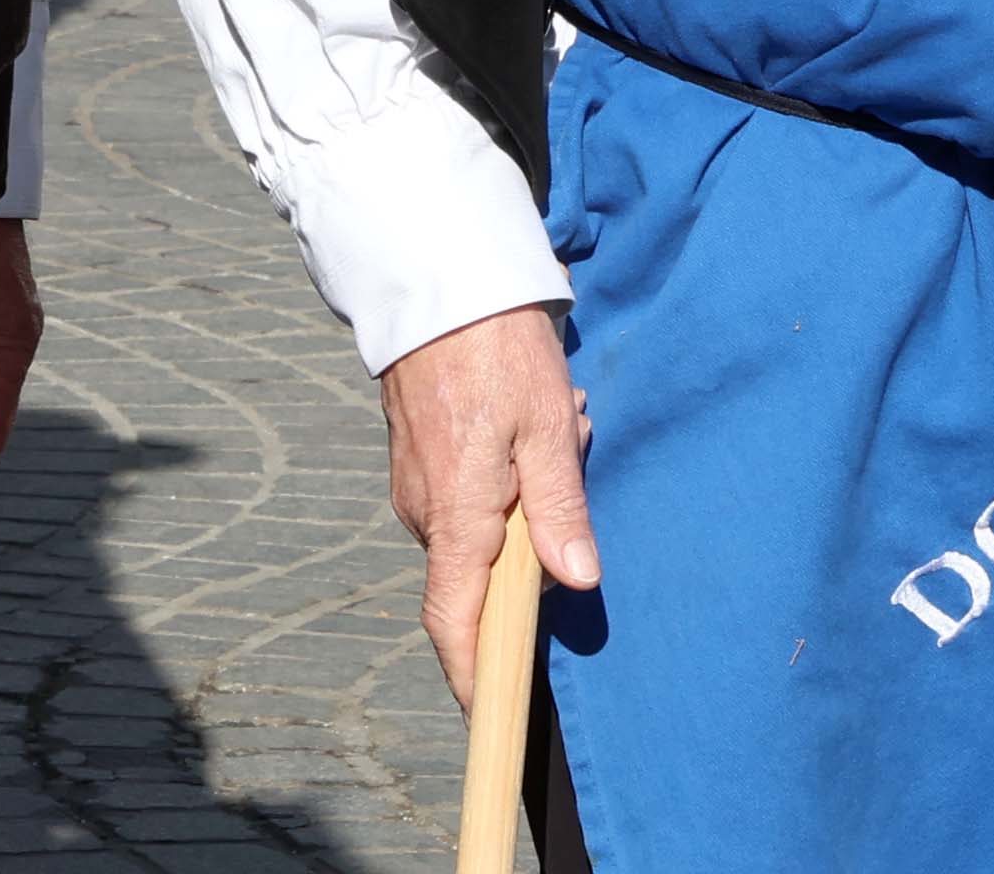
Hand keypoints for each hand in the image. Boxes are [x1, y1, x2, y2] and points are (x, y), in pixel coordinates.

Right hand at [377, 306, 598, 708]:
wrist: (437, 280)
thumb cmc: (497, 350)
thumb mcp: (547, 427)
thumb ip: (560, 510)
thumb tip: (577, 585)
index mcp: (457, 516)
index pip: (454, 622)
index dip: (472, 676)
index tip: (492, 712)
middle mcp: (426, 511)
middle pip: (480, 575)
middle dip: (534, 551)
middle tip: (573, 459)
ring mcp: (417, 486)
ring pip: (480, 530)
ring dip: (526, 500)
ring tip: (558, 424)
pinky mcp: (419, 461)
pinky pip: (468, 497)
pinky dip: (507, 477)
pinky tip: (531, 421)